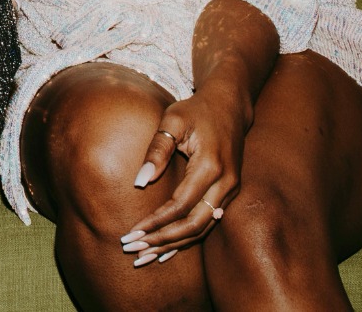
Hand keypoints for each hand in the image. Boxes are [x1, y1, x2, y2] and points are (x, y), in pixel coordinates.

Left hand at [120, 86, 248, 261]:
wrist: (229, 105)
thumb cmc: (195, 110)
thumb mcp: (173, 119)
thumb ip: (157, 149)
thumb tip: (141, 182)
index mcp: (210, 166)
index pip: (179, 206)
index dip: (155, 223)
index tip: (131, 233)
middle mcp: (225, 183)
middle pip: (193, 225)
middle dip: (163, 241)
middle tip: (134, 252)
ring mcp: (230, 190)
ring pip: (203, 229)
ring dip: (174, 245)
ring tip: (146, 257)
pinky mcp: (229, 193)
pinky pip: (208, 222)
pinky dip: (188, 238)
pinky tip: (168, 249)